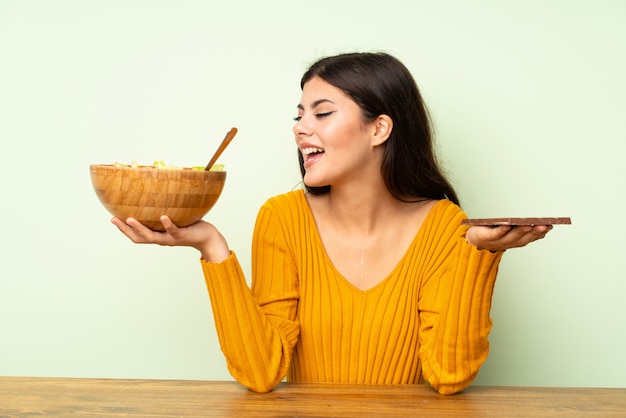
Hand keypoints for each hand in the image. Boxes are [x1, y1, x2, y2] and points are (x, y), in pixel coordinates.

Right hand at [111, 215, 230, 261]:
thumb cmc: (190, 225)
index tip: (111, 218)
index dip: (123, 229)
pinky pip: (173, 230)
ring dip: (139, 228)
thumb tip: (157, 191)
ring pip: (152, 236)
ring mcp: (171, 238)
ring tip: (128, 219)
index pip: (136, 235)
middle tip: (113, 219)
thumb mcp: (175, 217)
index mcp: (158, 235)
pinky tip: (162, 216)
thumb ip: (164, 210)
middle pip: (139, 238)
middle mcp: (162, 239)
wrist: (207, 237)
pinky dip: (167, 224)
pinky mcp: (182, 235)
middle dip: (124, 230)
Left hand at [465, 224, 552, 251]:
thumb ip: (520, 227)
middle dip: (534, 232)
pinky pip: (496, 234)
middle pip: (523, 238)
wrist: (473, 240)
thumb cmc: (493, 232)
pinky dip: (502, 230)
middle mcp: (508, 243)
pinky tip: (507, 224)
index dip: (540, 233)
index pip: (530, 238)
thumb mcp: (509, 230)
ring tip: (528, 225)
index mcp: (516, 241)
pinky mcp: (487, 237)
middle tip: (543, 225)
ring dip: (521, 231)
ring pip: (512, 237)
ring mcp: (498, 241)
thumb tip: (534, 221)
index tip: (550, 226)